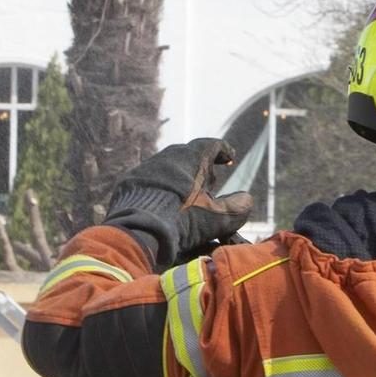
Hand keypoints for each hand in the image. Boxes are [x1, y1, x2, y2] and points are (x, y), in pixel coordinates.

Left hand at [103, 138, 255, 269]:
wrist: (136, 231)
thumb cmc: (182, 221)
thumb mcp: (216, 218)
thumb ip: (236, 208)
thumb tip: (246, 200)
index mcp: (190, 158)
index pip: (211, 145)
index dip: (223, 150)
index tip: (230, 157)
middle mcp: (167, 157)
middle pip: (188, 156)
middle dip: (201, 167)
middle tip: (211, 180)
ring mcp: (145, 169)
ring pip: (168, 168)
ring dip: (181, 178)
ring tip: (188, 194)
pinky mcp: (129, 184)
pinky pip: (151, 181)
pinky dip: (163, 188)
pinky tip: (164, 202)